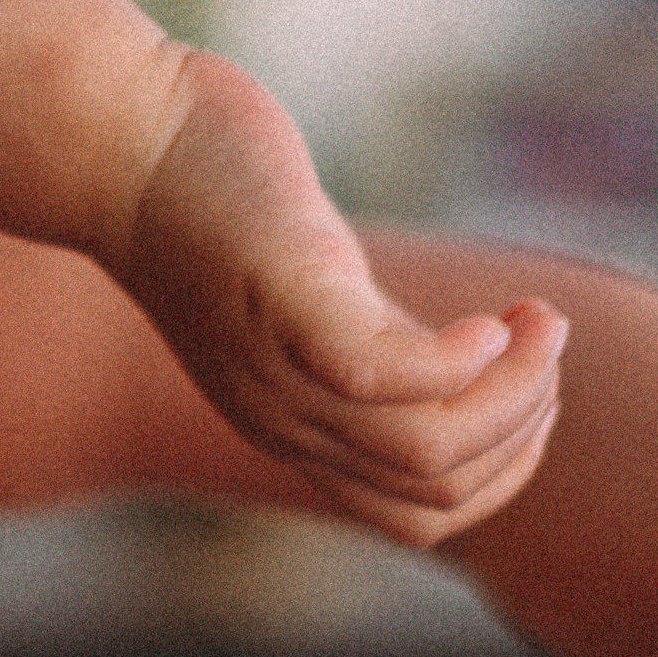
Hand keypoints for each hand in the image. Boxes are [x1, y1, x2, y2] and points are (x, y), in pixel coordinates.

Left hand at [118, 49, 566, 546]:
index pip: (420, 516)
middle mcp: (283, 417)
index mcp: (295, 425)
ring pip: (427, 452)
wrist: (113, 140)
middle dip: (526, 427)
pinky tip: (494, 319)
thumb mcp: (309, 295)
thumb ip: (372, 338)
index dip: (505, 465)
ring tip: (538, 323)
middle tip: (544, 340)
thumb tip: (465, 356)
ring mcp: (279, 368)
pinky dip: (461, 363)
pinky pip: (384, 379)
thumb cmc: (216, 200)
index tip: (534, 378)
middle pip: (438, 492)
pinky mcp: (282, 301)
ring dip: (516, 396)